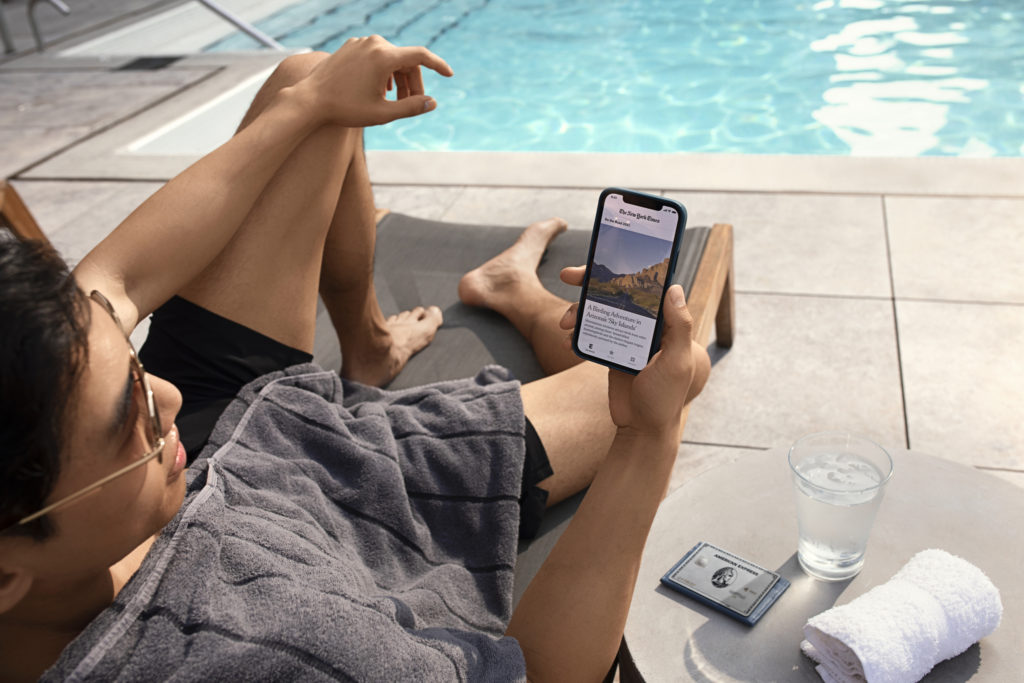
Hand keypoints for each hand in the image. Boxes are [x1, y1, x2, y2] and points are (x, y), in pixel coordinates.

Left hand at [303, 35, 452, 126]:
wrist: (310, 100)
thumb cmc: (345, 109)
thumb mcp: (382, 114)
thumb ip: (411, 107)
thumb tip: (432, 103)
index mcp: (384, 56)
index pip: (421, 56)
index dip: (438, 65)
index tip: (450, 74)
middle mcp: (374, 43)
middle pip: (406, 60)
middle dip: (413, 82)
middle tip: (413, 103)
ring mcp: (360, 42)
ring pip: (391, 59)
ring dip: (399, 79)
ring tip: (395, 100)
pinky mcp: (350, 46)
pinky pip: (375, 56)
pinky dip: (383, 72)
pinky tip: (380, 89)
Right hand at [558, 267, 707, 435]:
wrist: (642, 431)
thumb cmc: (665, 399)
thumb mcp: (676, 362)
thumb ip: (678, 327)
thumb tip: (674, 288)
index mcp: (666, 323)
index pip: (645, 286)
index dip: (624, 268)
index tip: (603, 259)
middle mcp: (646, 326)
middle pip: (617, 292)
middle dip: (591, 282)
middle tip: (568, 275)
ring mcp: (627, 338)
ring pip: (600, 311)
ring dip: (579, 311)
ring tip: (565, 323)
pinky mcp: (612, 352)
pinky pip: (592, 334)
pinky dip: (578, 334)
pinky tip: (569, 340)